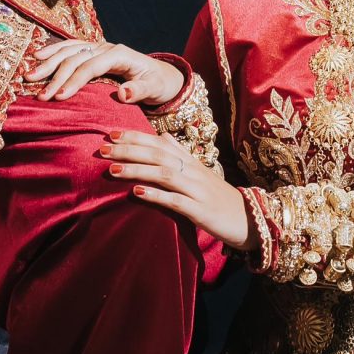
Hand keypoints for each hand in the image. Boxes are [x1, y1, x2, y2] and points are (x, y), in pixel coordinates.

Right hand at [27, 39, 184, 105]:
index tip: (59, 97)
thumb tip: (123, 93)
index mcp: (120, 55)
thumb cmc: (157, 83)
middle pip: (75, 58)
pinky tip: (37, 55)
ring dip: (48, 62)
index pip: (91, 66)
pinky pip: (69, 47)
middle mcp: (106, 47)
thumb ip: (140, 91)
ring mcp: (98, 47)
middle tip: (39, 95)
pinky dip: (53, 51)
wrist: (160, 74)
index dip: (74, 81)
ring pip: (69, 50)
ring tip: (30, 75)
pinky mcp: (92, 51)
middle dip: (55, 76)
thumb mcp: (155, 89)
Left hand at [99, 128, 254, 251]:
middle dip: (129, 150)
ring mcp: (198, 190)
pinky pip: (176, 200)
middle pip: (158, 154)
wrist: (251, 219)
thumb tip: (163, 137)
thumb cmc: (219, 197)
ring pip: (164, 174)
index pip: (159, 143)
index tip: (111, 133)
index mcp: (191, 161)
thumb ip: (181, 154)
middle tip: (103, 149)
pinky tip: (137, 192)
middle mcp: (193, 171)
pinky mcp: (201, 210)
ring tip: (113, 169)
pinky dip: (156, 195)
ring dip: (137, 170)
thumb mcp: (201, 173)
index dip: (135, 137)